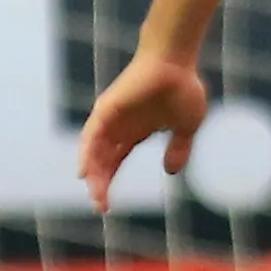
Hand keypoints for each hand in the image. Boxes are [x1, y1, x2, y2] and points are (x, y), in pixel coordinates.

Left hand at [77, 50, 206, 212]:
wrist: (176, 63)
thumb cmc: (183, 87)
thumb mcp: (186, 126)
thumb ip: (179, 148)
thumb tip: (170, 171)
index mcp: (135, 132)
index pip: (114, 162)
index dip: (109, 182)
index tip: (107, 206)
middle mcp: (118, 127)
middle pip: (101, 161)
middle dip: (100, 184)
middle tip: (101, 207)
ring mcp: (110, 118)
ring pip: (94, 152)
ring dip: (93, 173)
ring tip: (95, 194)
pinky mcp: (106, 110)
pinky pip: (91, 136)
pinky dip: (86, 154)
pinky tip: (84, 172)